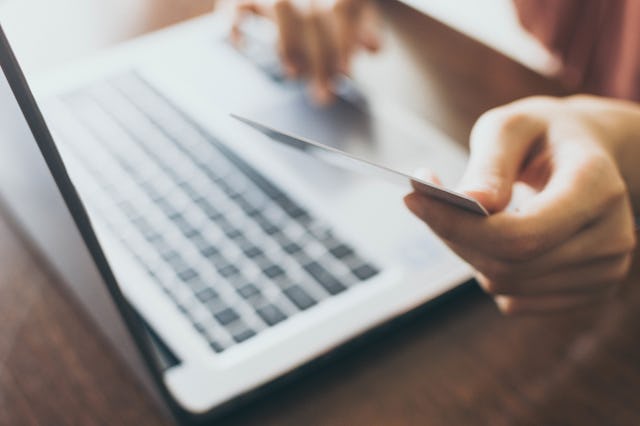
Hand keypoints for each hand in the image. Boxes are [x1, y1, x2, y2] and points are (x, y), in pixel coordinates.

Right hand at [231, 0, 380, 103]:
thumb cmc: (320, 1)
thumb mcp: (345, 3)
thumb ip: (361, 23)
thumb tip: (374, 48)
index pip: (343, 6)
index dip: (345, 40)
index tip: (346, 72)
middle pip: (313, 16)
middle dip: (320, 59)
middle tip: (323, 95)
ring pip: (282, 7)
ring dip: (287, 44)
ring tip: (293, 74)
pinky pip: (235, 6)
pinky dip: (235, 25)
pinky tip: (241, 44)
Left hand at [405, 95, 639, 314]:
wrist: (587, 155)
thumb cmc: (543, 136)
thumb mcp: (512, 127)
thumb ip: (491, 163)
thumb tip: (470, 202)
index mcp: (598, 187)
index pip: (522, 234)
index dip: (460, 226)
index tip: (412, 199)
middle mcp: (611, 236)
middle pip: (509, 264)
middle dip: (454, 236)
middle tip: (424, 201)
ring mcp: (604, 271)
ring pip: (506, 284)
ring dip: (468, 252)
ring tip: (464, 215)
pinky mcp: (587, 292)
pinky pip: (514, 298)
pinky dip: (487, 269)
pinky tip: (489, 237)